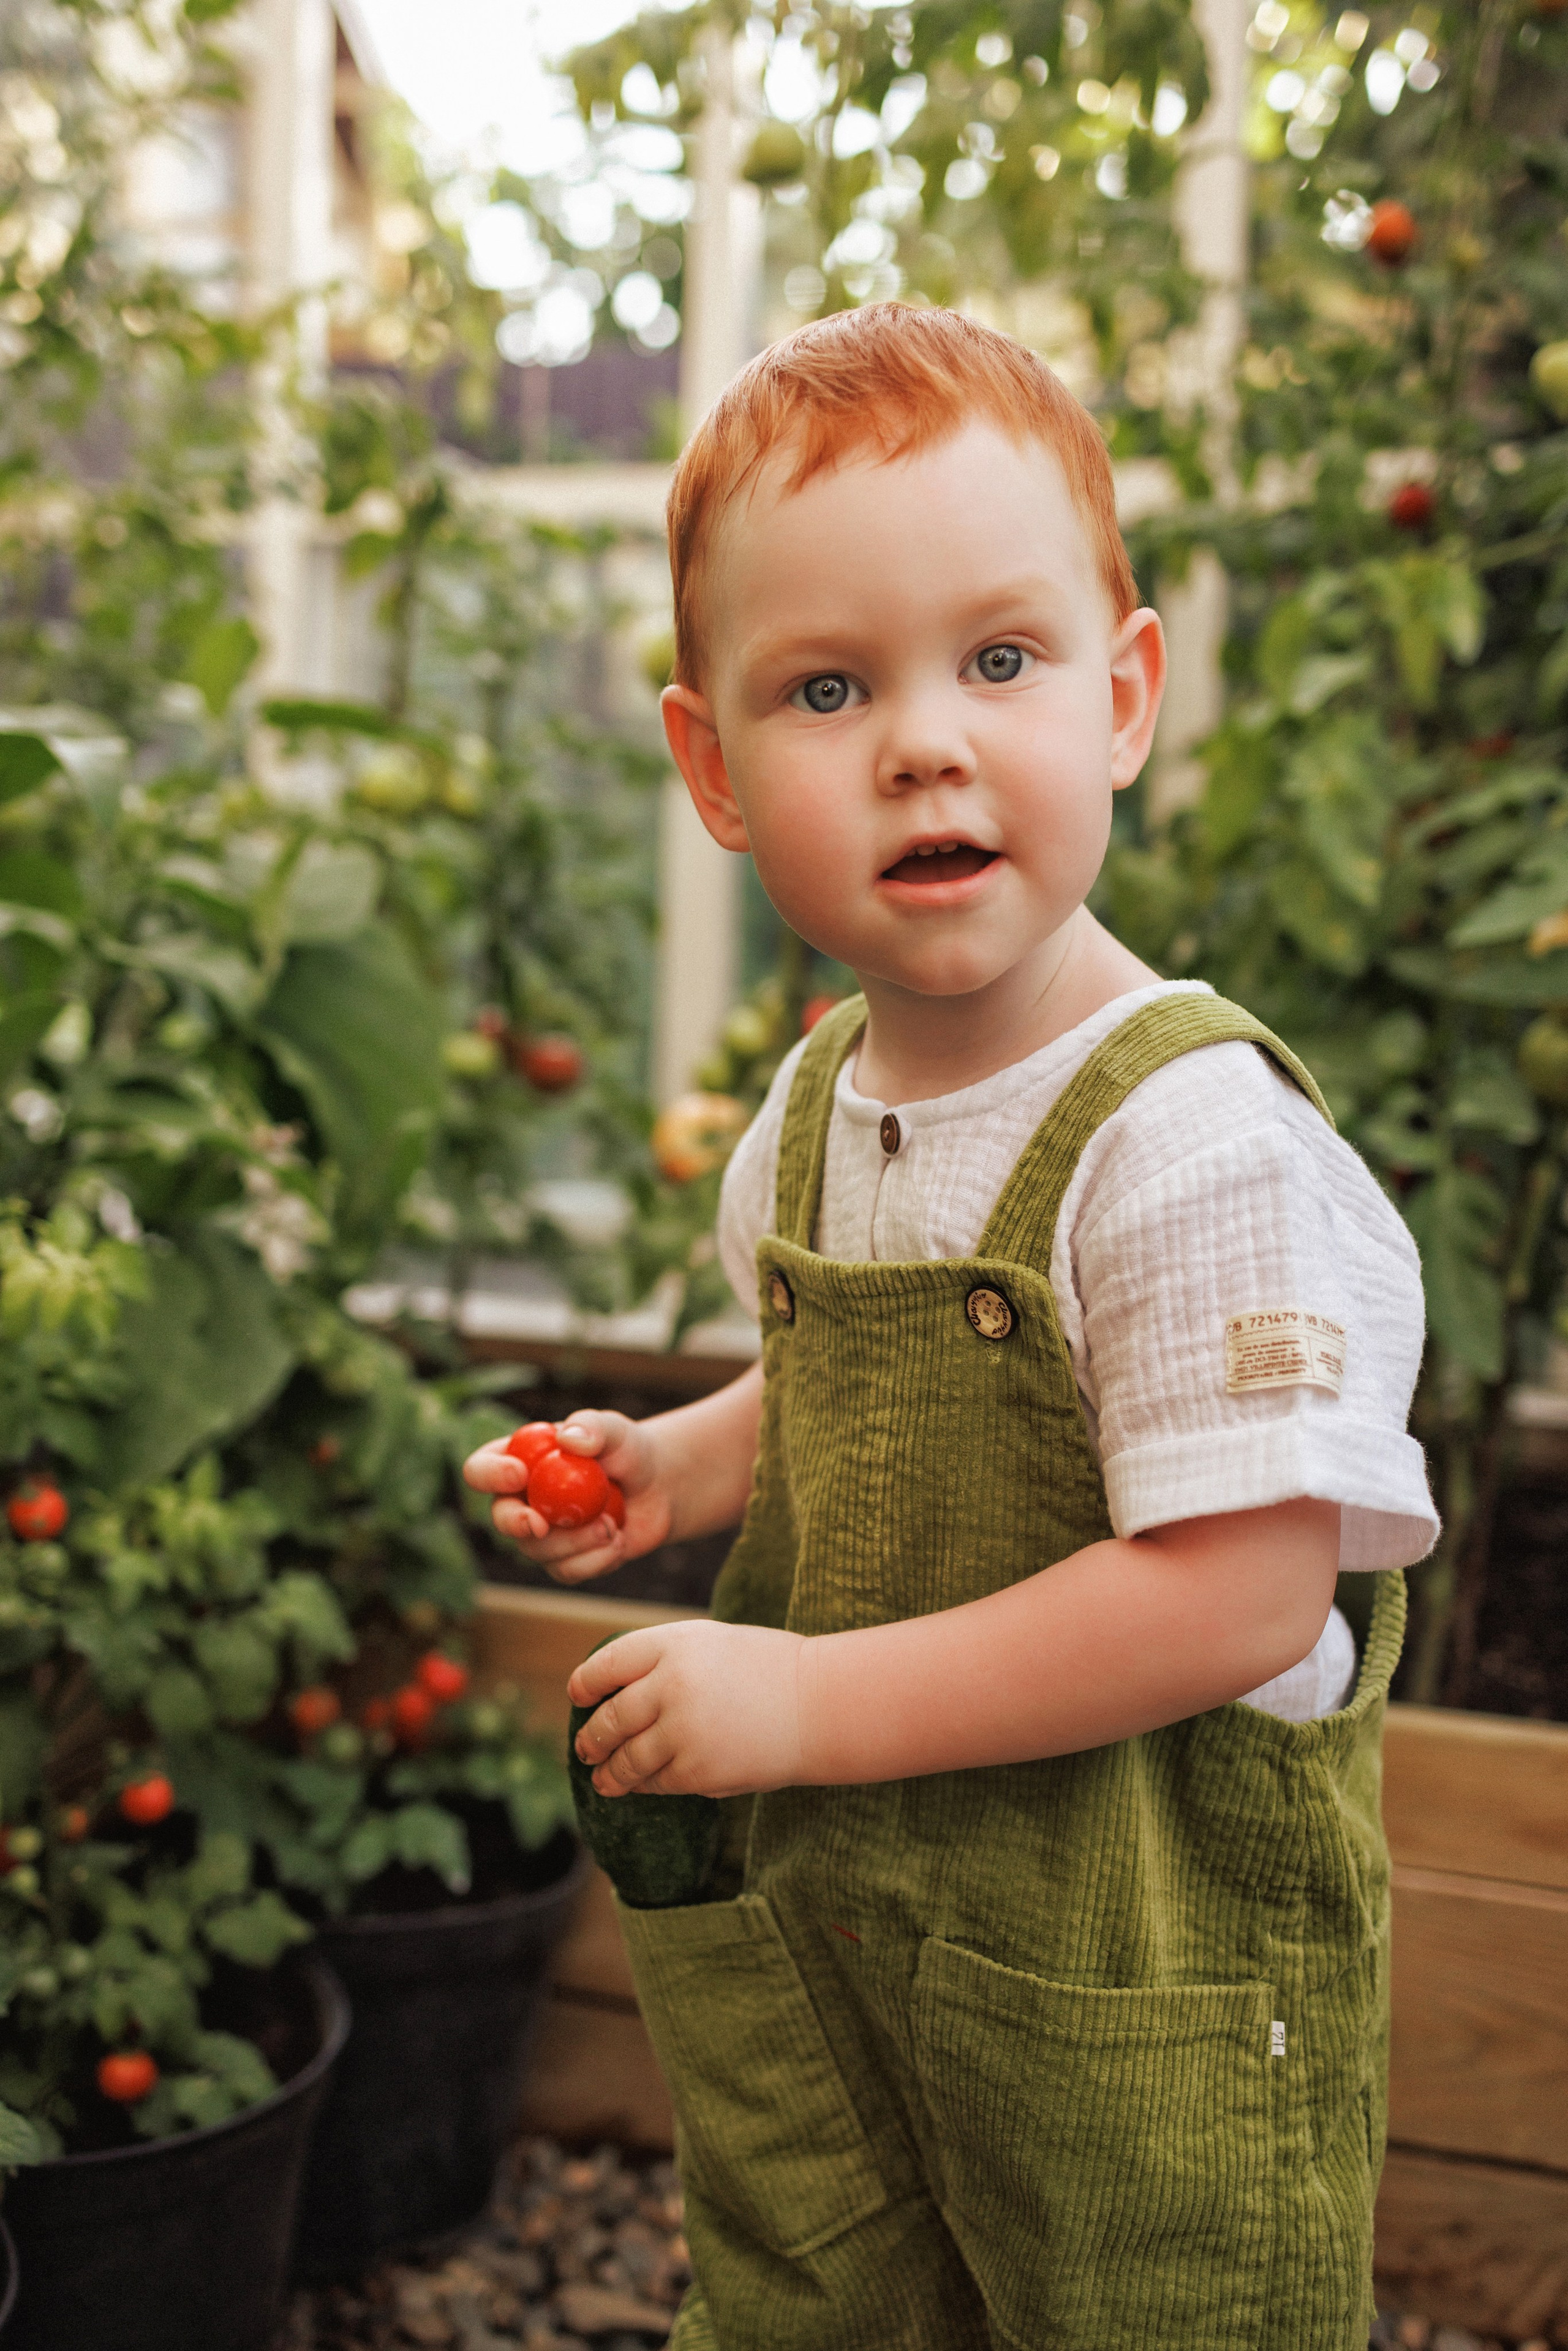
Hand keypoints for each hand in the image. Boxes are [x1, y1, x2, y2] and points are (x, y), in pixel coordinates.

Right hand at [461, 1411, 672, 1584]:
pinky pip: (566, 1571)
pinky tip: (619, 1541)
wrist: (657, 1488)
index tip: (520, 1474)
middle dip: (516, 1523)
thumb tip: (569, 1439)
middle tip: (540, 1525)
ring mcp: (542, 1535)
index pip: (482, 1469)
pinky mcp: (565, 1561)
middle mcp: (522, 1500)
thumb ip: (593, 1426)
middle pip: (500, 1518)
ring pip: (537, 1550)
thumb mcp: (614, 1430)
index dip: (491, 1474)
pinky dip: (595, 1560)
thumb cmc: (626, 1451)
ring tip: (611, 1526)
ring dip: (575, 1542)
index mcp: (519, 1461)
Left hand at [568, 1619, 806, 1797]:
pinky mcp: (697, 1771)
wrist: (820, 1705)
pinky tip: (641, 1786)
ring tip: (603, 1779)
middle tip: (584, 1747)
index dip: (586, 1683)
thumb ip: (665, 1660)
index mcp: (675, 1643)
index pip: (609, 1664)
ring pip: (627, 1757)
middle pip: (610, 1716)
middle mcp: (671, 1684)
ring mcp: (682, 1730)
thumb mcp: (712, 1642)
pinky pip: (657, 1781)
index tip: (578, 1696)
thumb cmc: (769, 1668)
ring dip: (609, 1771)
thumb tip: (615, 1692)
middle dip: (592, 1737)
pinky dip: (645, 1785)